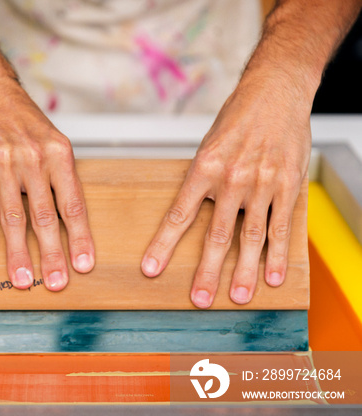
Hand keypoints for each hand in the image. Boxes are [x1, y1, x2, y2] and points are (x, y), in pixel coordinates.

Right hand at [0, 80, 94, 290]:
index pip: (73, 204)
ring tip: (23, 280)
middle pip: (44, 216)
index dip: (79, 237)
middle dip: (52, 254)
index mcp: (59, 153)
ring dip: (18, 252)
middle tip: (57, 283)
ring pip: (13, 216)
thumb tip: (69, 224)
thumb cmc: (24, 123)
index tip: (84, 265)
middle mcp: (33, 157)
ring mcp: (3, 162)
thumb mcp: (52, 141)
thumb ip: (60, 178)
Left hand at [141, 77, 309, 307]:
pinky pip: (281, 225)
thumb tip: (189, 215)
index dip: (164, 245)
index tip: (151, 269)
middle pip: (216, 234)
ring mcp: (262, 184)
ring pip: (251, 236)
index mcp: (203, 168)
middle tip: (199, 299)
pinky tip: (273, 276)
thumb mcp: (208, 146)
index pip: (179, 215)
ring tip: (239, 297)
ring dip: (244, 270)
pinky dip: (277, 254)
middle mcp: (231, 179)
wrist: (275, 92)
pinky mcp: (287, 185)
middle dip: (207, 270)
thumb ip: (201, 182)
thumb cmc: (236, 120)